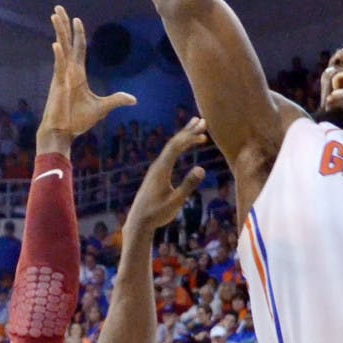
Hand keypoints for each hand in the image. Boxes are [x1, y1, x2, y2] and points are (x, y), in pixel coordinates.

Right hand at [37, 6, 134, 153]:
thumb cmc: (78, 121)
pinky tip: (57, 44)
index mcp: (77, 74)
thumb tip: (134, 99)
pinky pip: (59, 67)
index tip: (76, 19)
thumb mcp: (102, 108)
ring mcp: (62, 76)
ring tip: (55, 16)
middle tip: (58, 8)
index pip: (79, 49)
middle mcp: (68, 71)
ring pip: (61, 49)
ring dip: (59, 32)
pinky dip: (58, 56)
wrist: (63, 133)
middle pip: (67, 43)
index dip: (78, 34)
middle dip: (64, 25)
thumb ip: (116, 100)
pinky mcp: (58, 85)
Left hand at [125, 118, 206, 234]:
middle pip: (174, 143)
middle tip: (202, 120)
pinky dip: (180, 146)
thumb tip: (202, 169)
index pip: (176, 147)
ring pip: (171, 147)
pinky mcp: (157, 174)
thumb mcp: (175, 202)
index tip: (203, 131)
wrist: (139, 222)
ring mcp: (157, 169)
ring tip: (196, 126)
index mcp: (161, 170)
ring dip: (184, 136)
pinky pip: (170, 154)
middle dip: (188, 131)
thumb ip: (188, 185)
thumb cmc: (157, 214)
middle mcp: (158, 166)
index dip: (190, 137)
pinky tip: (185, 145)